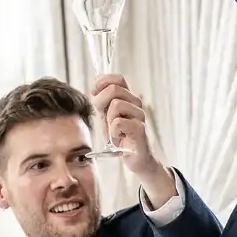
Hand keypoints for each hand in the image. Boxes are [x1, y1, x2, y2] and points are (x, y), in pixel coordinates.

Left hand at [91, 73, 178, 206]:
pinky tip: (118, 139)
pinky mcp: (140, 129)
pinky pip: (119, 122)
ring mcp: (140, 116)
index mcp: (128, 98)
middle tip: (104, 118)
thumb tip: (96, 83)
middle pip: (114, 89)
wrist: (134, 158)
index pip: (118, 79)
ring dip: (109, 121)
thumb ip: (102, 100)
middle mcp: (136, 104)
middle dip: (102, 103)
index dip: (103, 83)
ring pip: (116, 105)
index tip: (96, 95)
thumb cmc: (120, 136)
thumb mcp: (106, 115)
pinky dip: (113, 132)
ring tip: (114, 131)